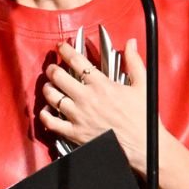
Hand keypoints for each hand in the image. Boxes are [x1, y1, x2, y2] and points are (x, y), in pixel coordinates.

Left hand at [38, 40, 160, 173]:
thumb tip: (131, 42)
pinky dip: (44, 114)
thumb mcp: (143, 85)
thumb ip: (134, 62)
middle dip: (52, 68)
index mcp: (102, 85)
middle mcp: (86, 98)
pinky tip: (47, 110)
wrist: (143, 146)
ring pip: (51, 96)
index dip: (66, 51)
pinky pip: (51, 122)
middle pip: (58, 76)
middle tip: (52, 67)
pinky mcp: (74, 132)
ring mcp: (78, 116)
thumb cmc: (143, 117)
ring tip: (49, 85)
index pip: (77, 61)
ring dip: (47, 88)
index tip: (61, 46)